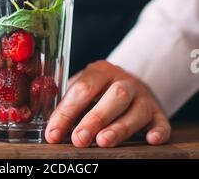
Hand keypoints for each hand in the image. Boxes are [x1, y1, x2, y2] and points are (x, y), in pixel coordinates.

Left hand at [45, 61, 170, 147]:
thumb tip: (50, 126)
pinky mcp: (158, 112)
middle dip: (95, 118)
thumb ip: (70, 101)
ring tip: (103, 142)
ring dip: (120, 127)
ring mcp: (143, 96)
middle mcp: (124, 81)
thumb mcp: (85, 86)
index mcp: (101, 71)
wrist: (132, 83)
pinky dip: (158, 131)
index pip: (82, 89)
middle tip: (78, 139)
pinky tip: (151, 140)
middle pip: (113, 95)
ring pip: (136, 109)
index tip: (53, 134)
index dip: (66, 112)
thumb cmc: (100, 90)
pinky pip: (162, 120)